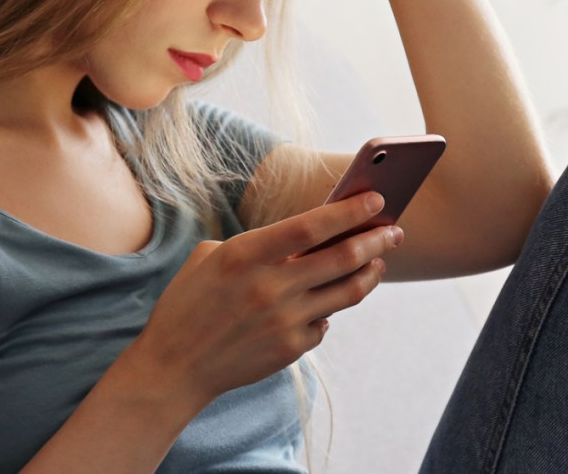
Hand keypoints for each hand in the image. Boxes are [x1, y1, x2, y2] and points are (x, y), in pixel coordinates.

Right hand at [129, 190, 401, 403]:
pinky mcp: (290, 349)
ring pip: (347, 292)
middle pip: (342, 258)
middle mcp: (270, 288)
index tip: (376, 200)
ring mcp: (283, 322)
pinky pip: (326, 323)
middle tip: (394, 231)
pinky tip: (332, 298)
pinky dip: (331, 308)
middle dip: (376, 240)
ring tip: (379, 261)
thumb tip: (307, 237)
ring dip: (370, 272)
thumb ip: (258, 245)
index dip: (349, 211)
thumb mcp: (211, 257)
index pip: (312, 226)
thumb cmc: (189, 303)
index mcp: (246, 255)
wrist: (173, 367)